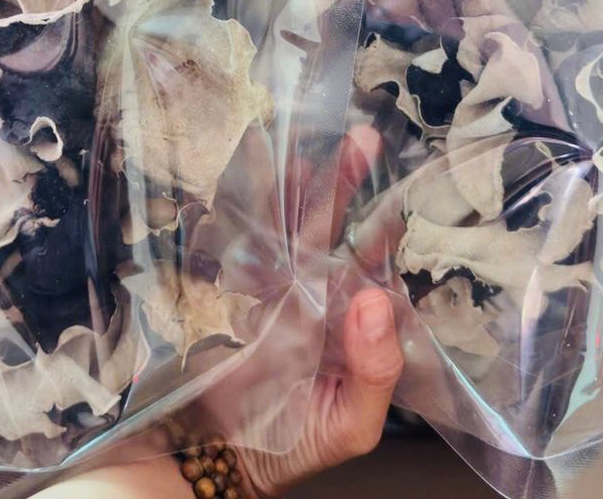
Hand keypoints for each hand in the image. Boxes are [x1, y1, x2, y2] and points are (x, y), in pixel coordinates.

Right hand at [30, 129, 402, 498]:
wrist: (208, 462)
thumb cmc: (290, 444)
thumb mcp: (349, 424)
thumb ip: (376, 370)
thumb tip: (375, 301)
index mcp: (349, 323)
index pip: (370, 265)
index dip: (381, 225)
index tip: (393, 188)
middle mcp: (313, 297)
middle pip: (329, 233)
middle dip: (342, 186)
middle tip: (360, 141)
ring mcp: (270, 291)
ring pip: (283, 229)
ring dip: (292, 188)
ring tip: (302, 148)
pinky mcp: (227, 292)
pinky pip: (237, 244)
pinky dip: (239, 211)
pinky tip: (246, 179)